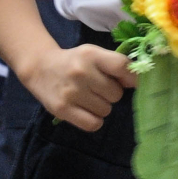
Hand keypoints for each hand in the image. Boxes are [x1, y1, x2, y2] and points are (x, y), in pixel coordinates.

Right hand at [18, 43, 137, 131]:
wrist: (40, 68)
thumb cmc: (74, 62)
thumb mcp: (93, 54)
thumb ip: (114, 65)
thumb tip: (137, 82)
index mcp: (91, 54)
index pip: (121, 66)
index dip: (132, 78)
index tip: (132, 83)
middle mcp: (81, 72)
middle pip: (116, 94)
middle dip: (111, 93)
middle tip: (98, 88)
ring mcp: (71, 92)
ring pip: (106, 110)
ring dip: (102, 107)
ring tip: (89, 98)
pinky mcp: (62, 110)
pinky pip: (93, 124)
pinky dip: (94, 120)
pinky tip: (86, 111)